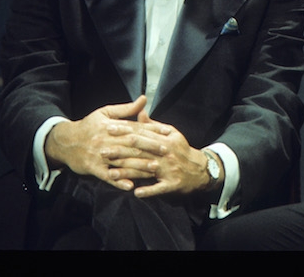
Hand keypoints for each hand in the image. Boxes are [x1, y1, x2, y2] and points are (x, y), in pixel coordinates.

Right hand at [44, 95, 155, 190]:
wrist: (65, 141)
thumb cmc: (88, 126)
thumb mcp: (105, 112)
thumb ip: (126, 108)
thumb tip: (144, 99)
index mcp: (111, 126)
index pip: (135, 127)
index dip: (152, 129)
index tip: (168, 131)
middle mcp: (106, 140)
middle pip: (131, 144)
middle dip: (150, 147)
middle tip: (166, 151)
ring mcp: (100, 155)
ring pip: (122, 161)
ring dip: (138, 166)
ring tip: (154, 169)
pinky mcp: (93, 168)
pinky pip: (107, 176)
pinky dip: (119, 181)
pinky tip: (130, 186)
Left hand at [104, 110, 218, 198]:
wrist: (201, 170)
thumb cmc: (182, 150)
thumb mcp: (172, 133)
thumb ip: (153, 125)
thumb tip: (140, 112)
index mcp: (165, 140)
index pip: (141, 133)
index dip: (124, 131)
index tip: (108, 128)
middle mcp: (166, 153)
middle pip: (140, 151)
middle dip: (120, 151)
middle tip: (102, 151)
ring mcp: (169, 170)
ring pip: (146, 170)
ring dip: (128, 173)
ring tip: (111, 174)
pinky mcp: (172, 184)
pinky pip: (158, 188)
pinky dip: (148, 190)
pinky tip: (135, 192)